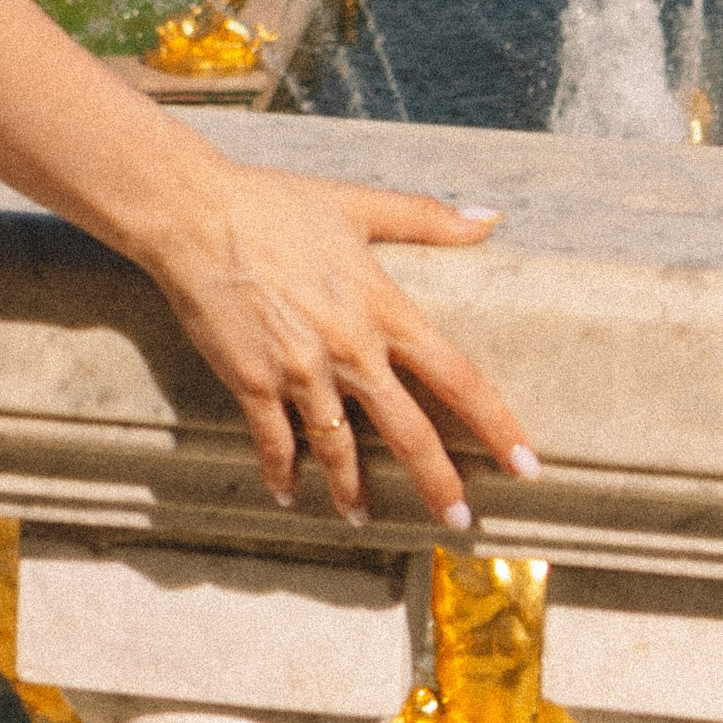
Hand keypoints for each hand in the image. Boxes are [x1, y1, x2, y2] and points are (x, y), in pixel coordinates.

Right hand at [144, 162, 531, 528]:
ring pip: (341, 452)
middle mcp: (349, 349)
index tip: (527, 464)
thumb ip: (427, 217)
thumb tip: (490, 217)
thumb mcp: (356, 203)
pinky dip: (283, 474)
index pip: (456, 377)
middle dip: (441, 484)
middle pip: (410, 433)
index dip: (497, 424)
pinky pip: (276, 445)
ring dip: (354, 491)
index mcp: (382, 306)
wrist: (195, 213)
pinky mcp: (253, 383)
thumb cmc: (276, 202)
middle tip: (461, 520)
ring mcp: (300, 372)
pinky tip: (289, 492)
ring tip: (365, 516)